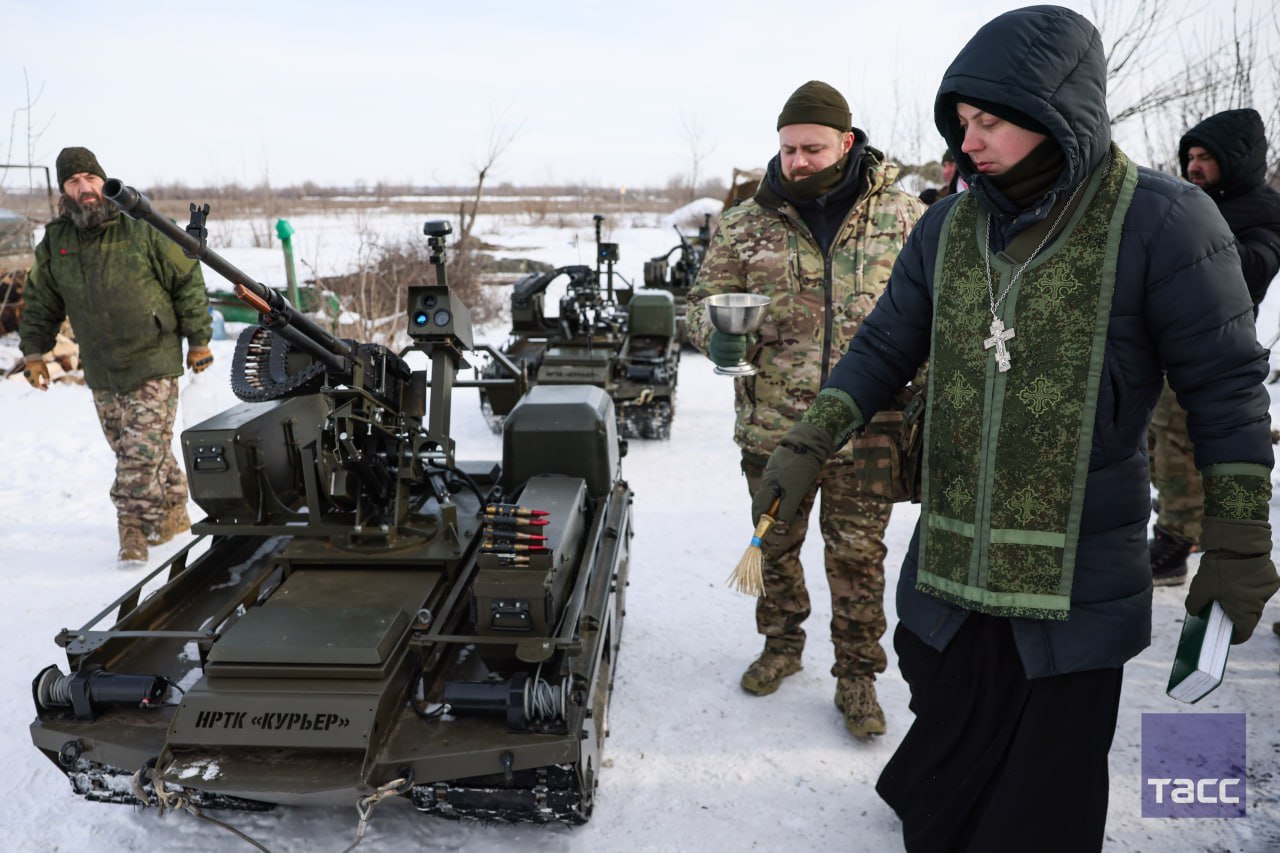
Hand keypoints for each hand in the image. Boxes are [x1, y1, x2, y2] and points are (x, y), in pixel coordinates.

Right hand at [22, 357, 48, 389]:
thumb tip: (48, 384)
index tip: (47, 389)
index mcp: (33, 374)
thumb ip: (47, 377)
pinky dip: (35, 382)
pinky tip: (41, 383)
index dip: (42, 388)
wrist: (32, 358)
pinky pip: (30, 381)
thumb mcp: (45, 370)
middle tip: (47, 388)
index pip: (37, 384)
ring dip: (38, 385)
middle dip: (40, 387)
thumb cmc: (39, 363)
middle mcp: (28, 376)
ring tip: (45, 385)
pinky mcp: (26, 375)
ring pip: (32, 383)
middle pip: (34, 385)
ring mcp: (26, 375)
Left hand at [187, 346, 213, 372]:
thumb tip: (189, 368)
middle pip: (201, 370)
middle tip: (198, 364)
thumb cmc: (192, 352)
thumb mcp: (188, 358)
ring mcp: (207, 363)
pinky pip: (209, 362)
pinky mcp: (211, 360)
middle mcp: (202, 366)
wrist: (199, 345)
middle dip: (199, 368)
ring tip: (201, 359)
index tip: (194, 368)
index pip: (196, 372)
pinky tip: (205, 357)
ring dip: (204, 364)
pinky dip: (208, 361)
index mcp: (196, 367)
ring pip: (206, 366)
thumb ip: (188, 364)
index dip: (195, 370)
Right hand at [708, 331, 747, 368]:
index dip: (739, 338)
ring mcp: (714, 353)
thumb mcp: (738, 333)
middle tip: (744, 346)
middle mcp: (714, 343)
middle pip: (729, 347)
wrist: (719, 343)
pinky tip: (738, 358)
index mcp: (718, 334)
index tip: (744, 338)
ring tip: (742, 352)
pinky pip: (727, 363)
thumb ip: (746, 335)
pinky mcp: (717, 361)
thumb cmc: (731, 337)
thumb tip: (753, 342)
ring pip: (728, 356)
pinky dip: (735, 361)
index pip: (729, 337)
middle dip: (739, 347)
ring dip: (739, 355)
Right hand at [751, 422, 833, 524]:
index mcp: (768, 486)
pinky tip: (796, 495)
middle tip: (780, 523)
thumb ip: (787, 509)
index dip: (759, 522)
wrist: (809, 442)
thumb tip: (780, 524)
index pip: (758, 509)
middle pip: (765, 503)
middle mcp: (769, 480)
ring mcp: (776, 474)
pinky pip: (782, 487)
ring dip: (781, 505)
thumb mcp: (795, 492)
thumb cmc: (801, 467)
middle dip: (770, 515)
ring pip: (775, 495)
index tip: (761, 533)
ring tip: (791, 510)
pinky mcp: (784, 469)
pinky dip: (787, 495)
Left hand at [1186, 516, 1279, 642]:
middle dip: (1235, 616)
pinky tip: (1236, 579)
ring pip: (1254, 601)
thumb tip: (1194, 612)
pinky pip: (1259, 587)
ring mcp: (1267, 590)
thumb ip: (1194, 605)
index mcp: (1245, 611)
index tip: (1225, 636)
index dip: (1233, 636)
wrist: (1238, 542)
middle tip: (1221, 611)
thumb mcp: (1199, 588)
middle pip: (1249, 617)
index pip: (1243, 633)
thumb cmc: (1219, 568)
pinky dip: (1249, 586)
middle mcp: (1260, 603)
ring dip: (1243, 599)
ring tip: (1226, 591)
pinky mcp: (1271, 577)